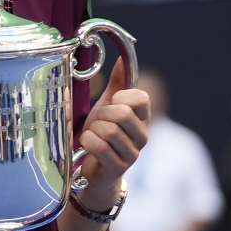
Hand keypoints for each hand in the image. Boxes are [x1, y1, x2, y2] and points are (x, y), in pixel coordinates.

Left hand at [75, 59, 149, 209]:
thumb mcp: (108, 107)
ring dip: (92, 130)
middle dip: (101, 115)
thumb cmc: (102, 136)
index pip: (142, 98)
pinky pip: (99, 147)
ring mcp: (132, 153)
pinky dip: (88, 142)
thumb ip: (117, 85)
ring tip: (93, 136)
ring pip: (108, 130)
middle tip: (97, 123)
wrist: (95, 171)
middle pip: (121, 113)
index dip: (122, 97)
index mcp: (143, 118)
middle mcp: (142, 135)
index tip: (112, 102)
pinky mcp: (118, 167)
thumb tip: (122, 58)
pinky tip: (87, 146)